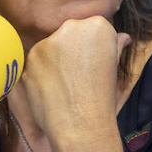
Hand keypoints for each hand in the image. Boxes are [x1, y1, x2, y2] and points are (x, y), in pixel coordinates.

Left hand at [18, 17, 130, 151]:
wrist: (80, 125)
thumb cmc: (103, 98)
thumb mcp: (114, 68)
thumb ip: (115, 46)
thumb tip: (123, 37)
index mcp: (96, 26)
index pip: (92, 27)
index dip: (92, 46)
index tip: (93, 61)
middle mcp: (69, 28)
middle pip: (68, 33)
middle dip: (71, 49)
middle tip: (78, 73)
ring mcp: (45, 43)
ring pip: (49, 47)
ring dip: (54, 60)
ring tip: (64, 84)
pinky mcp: (28, 60)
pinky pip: (36, 63)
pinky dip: (41, 74)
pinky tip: (51, 89)